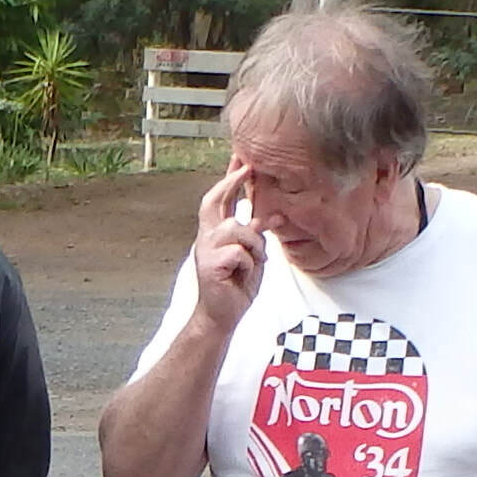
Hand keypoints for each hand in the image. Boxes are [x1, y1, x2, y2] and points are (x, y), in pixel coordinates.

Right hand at [187, 167, 267, 328]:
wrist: (221, 316)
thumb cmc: (235, 286)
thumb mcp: (251, 256)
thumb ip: (255, 235)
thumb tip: (270, 216)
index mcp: (215, 233)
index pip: (220, 200)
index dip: (230, 179)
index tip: (242, 160)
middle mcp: (206, 237)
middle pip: (213, 200)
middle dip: (231, 182)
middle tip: (248, 168)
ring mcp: (205, 250)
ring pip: (236, 228)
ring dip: (253, 244)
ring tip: (255, 262)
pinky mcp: (209, 265)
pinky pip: (239, 253)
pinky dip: (249, 264)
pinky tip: (243, 276)